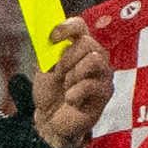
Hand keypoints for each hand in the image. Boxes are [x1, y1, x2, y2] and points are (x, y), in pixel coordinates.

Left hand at [32, 17, 111, 147]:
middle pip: (87, 42)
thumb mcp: (42, 68)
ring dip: (73, 74)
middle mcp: (95, 56)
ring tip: (66, 86)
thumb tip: (43, 33)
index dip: (66, 27)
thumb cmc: (50, 93)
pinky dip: (75, 93)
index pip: (79, 26)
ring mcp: (103, 74)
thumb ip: (45, 50)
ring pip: (94, 59)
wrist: (50, 121)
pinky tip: (70, 100)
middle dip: (67, 58)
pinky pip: (91, 84)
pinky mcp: (105, 92)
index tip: (52, 37)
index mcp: (78, 47)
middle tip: (58, 73)